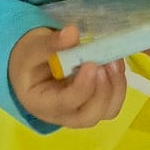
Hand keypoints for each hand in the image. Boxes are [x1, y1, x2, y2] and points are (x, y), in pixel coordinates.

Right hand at [9, 25, 126, 128]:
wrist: (32, 67)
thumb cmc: (30, 60)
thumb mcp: (33, 49)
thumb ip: (50, 43)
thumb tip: (72, 33)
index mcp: (41, 104)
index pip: (65, 103)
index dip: (82, 87)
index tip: (91, 64)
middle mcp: (63, 115)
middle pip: (89, 116)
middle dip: (103, 91)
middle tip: (106, 63)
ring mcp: (81, 112)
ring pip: (106, 111)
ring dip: (115, 87)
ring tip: (113, 60)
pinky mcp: (95, 104)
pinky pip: (113, 102)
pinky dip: (118, 84)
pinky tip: (114, 63)